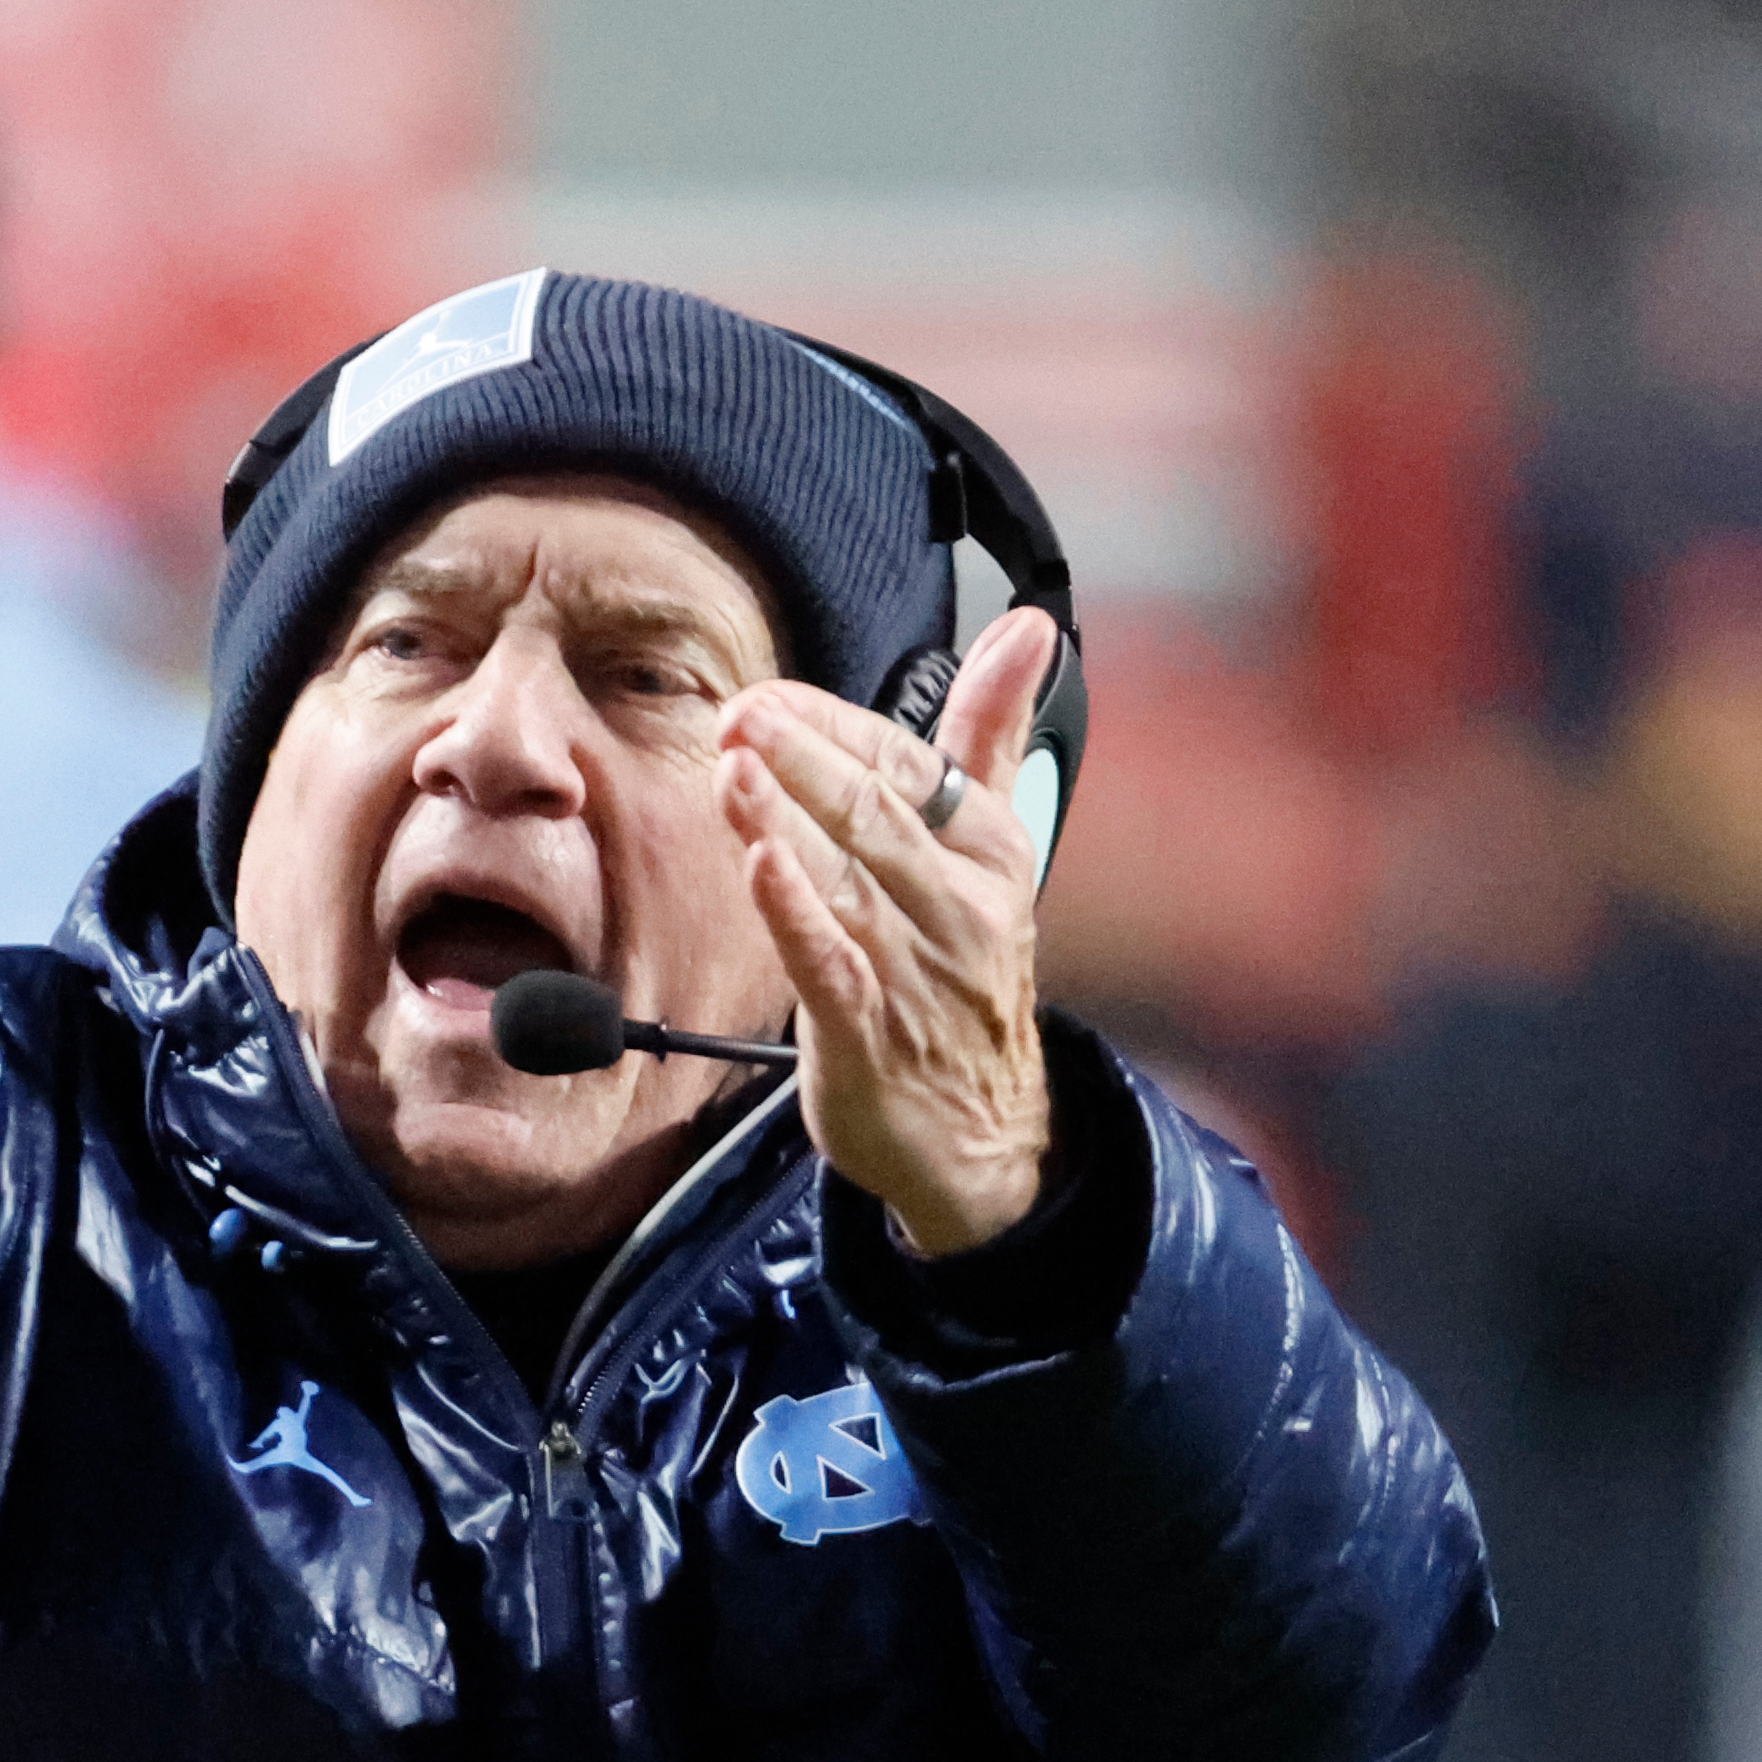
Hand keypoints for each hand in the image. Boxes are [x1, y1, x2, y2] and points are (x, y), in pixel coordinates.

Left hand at [712, 608, 1063, 1253]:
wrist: (984, 1134)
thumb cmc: (965, 971)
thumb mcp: (994, 849)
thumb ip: (992, 736)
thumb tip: (1029, 627)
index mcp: (988, 850)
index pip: (912, 766)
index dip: (837, 727)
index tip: (771, 694)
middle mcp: (960, 905)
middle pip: (878, 814)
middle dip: (808, 758)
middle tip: (742, 711)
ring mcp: (918, 972)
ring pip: (848, 881)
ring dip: (787, 820)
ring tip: (732, 766)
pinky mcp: (871, 1035)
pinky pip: (831, 965)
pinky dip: (797, 913)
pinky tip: (758, 863)